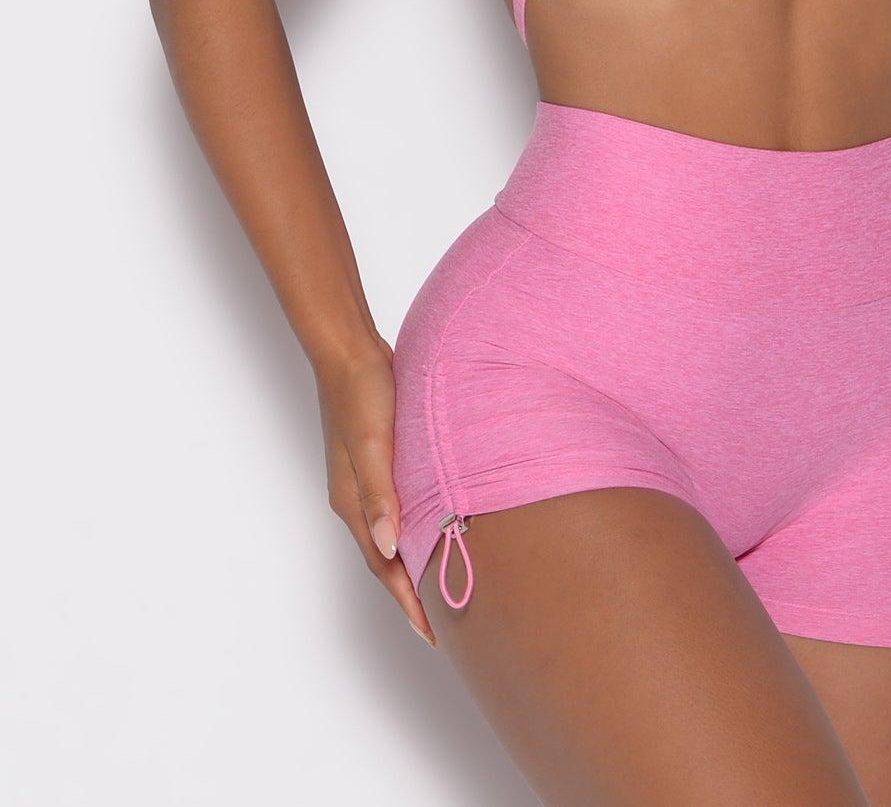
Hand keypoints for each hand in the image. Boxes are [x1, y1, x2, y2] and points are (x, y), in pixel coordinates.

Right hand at [314, 340, 436, 647]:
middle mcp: (358, 498)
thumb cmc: (362, 393)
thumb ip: (381, 494)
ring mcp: (367, 480)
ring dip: (415, 561)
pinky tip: (436, 526)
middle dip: (412, 593)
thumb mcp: (374, 444)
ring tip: (445, 583)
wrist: (349, 351)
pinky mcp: (381, 460)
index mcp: (353, 502)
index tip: (433, 634)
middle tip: (445, 622)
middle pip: (387, 558)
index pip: (385, 567)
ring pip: (394, 533)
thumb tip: (389, 547)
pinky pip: (399, 507)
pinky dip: (417, 526)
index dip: (409, 601)